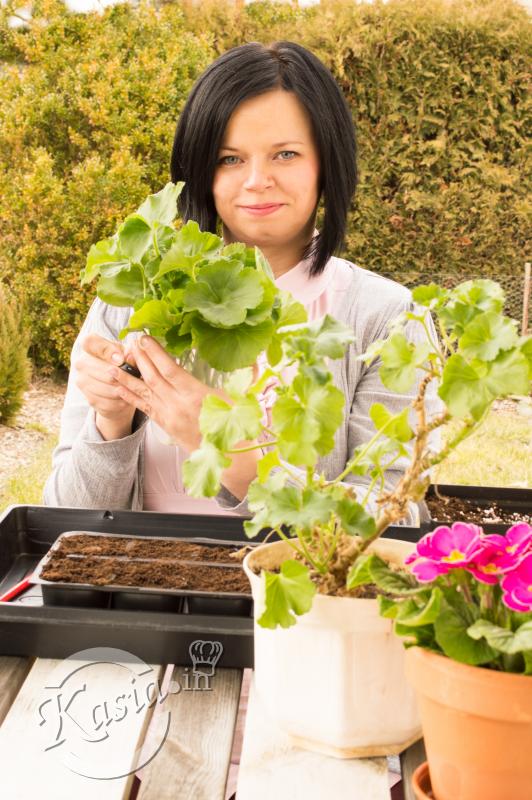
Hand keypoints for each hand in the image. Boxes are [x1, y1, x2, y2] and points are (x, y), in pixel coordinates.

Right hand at [75, 333, 137, 439]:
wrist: (116, 386)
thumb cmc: (123, 364)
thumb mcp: (127, 354)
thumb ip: (129, 354)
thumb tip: (129, 356)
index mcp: (89, 346)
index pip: (90, 341)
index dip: (107, 350)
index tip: (121, 359)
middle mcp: (81, 362)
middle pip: (105, 372)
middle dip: (123, 377)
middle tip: (135, 379)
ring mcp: (82, 382)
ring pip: (108, 389)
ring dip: (124, 391)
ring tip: (134, 388)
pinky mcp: (89, 399)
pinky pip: (109, 402)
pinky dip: (121, 402)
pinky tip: (127, 398)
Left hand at [110, 335, 259, 498]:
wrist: (230, 461)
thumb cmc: (238, 430)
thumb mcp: (242, 402)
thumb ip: (244, 379)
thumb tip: (255, 362)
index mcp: (197, 396)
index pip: (170, 369)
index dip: (155, 353)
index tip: (144, 338)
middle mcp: (179, 406)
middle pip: (153, 378)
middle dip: (139, 359)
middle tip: (128, 341)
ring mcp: (170, 417)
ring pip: (144, 393)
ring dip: (127, 378)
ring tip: (112, 364)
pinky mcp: (166, 426)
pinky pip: (144, 408)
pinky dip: (130, 396)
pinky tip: (119, 387)